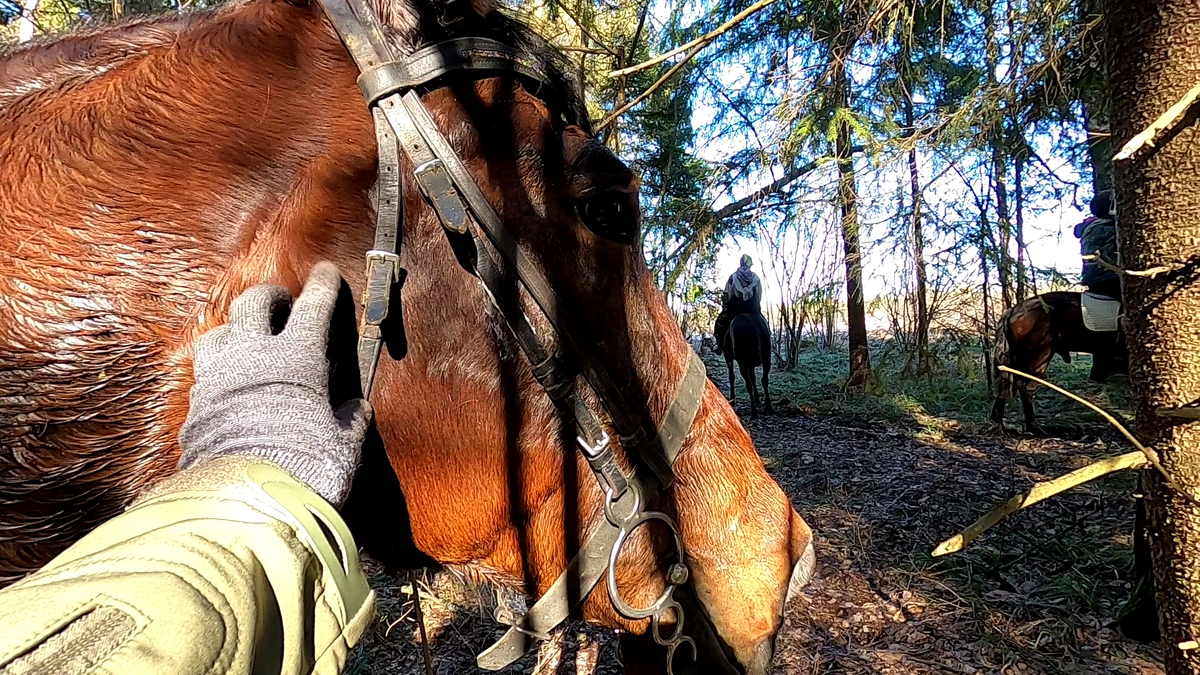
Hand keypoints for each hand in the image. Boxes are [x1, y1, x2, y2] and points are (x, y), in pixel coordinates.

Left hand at [179, 262, 371, 506]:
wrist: (242, 502)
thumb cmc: (305, 468)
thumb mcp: (343, 445)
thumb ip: (350, 420)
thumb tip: (355, 409)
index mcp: (297, 358)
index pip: (314, 306)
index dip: (324, 286)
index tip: (326, 273)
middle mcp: (253, 357)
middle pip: (255, 303)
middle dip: (271, 296)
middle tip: (282, 303)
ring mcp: (218, 378)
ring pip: (219, 332)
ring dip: (236, 329)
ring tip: (247, 341)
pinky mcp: (195, 406)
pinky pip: (205, 373)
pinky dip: (220, 370)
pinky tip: (229, 385)